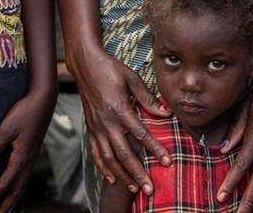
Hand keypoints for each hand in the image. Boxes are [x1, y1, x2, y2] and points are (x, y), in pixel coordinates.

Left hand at [0, 87, 54, 211]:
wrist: (44, 98)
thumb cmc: (25, 110)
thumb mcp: (6, 128)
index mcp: (22, 157)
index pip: (5, 183)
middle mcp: (29, 159)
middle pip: (17, 188)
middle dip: (6, 203)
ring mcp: (33, 154)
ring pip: (23, 182)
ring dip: (14, 196)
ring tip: (6, 206)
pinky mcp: (33, 149)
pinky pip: (26, 173)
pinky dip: (20, 184)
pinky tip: (15, 182)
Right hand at [73, 48, 169, 195]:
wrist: (85, 65)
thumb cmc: (110, 69)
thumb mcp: (132, 78)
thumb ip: (148, 98)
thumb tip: (166, 113)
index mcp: (119, 109)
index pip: (141, 134)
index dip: (155, 149)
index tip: (167, 161)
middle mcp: (106, 122)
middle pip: (124, 154)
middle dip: (138, 173)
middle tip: (150, 188)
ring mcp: (96, 127)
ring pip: (109, 158)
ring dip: (121, 175)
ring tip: (134, 188)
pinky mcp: (90, 129)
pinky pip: (96, 153)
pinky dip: (103, 168)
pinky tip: (111, 178)